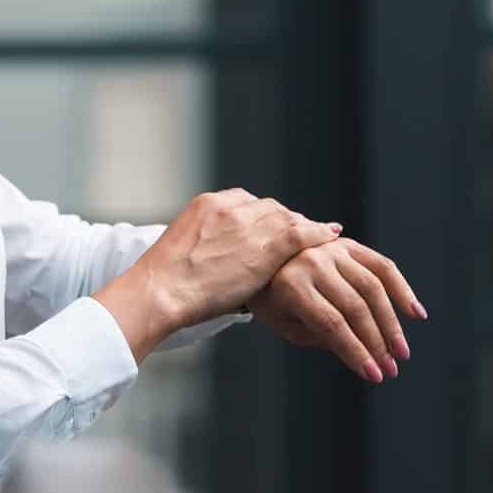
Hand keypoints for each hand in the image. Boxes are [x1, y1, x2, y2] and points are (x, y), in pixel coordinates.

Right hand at [95, 189, 340, 361]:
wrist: (161, 290)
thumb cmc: (165, 284)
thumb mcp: (184, 251)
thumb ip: (207, 245)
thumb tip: (219, 261)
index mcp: (207, 204)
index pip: (247, 203)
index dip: (265, 217)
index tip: (275, 228)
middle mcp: (229, 205)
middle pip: (270, 208)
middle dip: (286, 221)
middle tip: (301, 235)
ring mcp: (249, 222)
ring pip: (287, 219)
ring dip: (304, 229)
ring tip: (320, 237)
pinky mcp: (266, 243)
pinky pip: (301, 233)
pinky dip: (318, 233)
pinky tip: (331, 236)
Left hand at [246, 237, 425, 383]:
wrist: (262, 260)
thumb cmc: (273, 301)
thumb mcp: (287, 326)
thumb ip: (322, 337)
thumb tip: (364, 355)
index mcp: (292, 286)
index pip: (332, 324)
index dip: (355, 351)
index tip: (374, 375)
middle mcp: (313, 262)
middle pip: (355, 307)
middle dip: (376, 343)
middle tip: (391, 369)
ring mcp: (333, 250)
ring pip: (373, 287)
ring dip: (391, 323)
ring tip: (401, 351)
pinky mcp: (348, 245)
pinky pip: (382, 266)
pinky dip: (402, 289)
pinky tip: (415, 313)